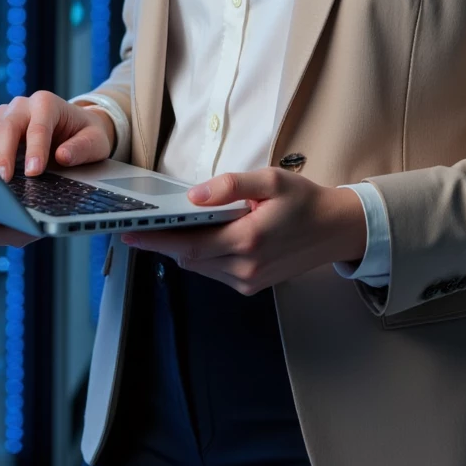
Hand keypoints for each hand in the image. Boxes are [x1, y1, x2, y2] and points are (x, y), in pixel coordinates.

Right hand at [0, 89, 117, 249]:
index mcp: (45, 104)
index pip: (38, 124)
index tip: (34, 172)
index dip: (35, 147)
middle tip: (1, 182)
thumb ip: (83, 148)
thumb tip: (62, 157)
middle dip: (0, 156)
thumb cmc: (84, 135)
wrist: (73, 127)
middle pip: (2, 128)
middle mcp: (16, 109)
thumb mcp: (96, 141)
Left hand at [119, 169, 367, 294]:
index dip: (156, 241)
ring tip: (168, 229)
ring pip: (199, 268)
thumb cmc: (304, 201)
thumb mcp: (270, 180)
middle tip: (141, 227)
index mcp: (248, 240)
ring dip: (183, 249)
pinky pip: (214, 272)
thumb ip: (230, 186)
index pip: (188, 245)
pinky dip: (202, 256)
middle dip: (162, 244)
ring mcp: (248, 280)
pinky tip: (202, 238)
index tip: (129, 233)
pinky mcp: (251, 286)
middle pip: (188, 259)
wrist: (335, 230)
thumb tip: (194, 196)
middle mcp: (245, 267)